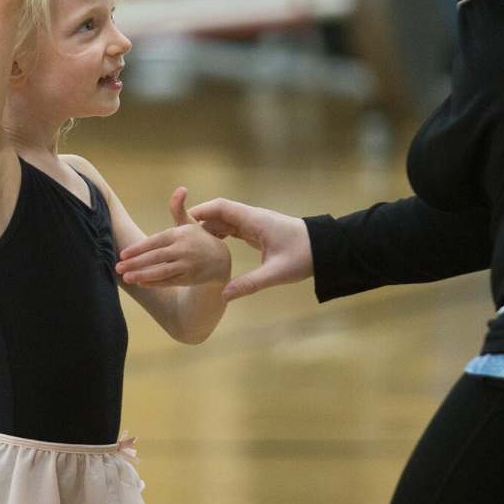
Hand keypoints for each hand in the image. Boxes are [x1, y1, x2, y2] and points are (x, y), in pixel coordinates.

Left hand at [116, 186, 231, 288]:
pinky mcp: (189, 278)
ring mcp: (187, 265)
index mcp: (180, 234)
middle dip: (135, 263)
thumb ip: (178, 208)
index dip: (138, 249)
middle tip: (118, 267)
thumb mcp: (189, 223)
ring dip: (142, 275)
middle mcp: (183, 249)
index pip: (155, 241)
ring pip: (161, 272)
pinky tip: (140, 282)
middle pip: (155, 257)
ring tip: (126, 277)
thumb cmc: (198, 239)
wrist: (220, 260)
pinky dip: (154, 283)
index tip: (123, 254)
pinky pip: (168, 281)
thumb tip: (181, 189)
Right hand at [186, 197, 312, 300]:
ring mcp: (255, 223)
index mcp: (254, 220)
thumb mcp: (275, 273)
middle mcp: (252, 217)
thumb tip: (224, 295)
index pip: (221, 208)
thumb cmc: (303, 256)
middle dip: (199, 223)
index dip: (200, 212)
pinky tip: (211, 248)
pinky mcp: (258, 231)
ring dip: (209, 229)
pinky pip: (233, 228)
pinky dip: (220, 234)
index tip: (181, 222)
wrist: (325, 249)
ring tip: (190, 245)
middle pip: (219, 213)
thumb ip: (249, 284)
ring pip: (225, 220)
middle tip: (179, 237)